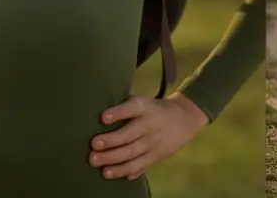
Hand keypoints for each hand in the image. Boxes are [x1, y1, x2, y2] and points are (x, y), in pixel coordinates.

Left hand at [89, 93, 208, 180]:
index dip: (118, 113)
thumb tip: (97, 118)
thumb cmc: (152, 109)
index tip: (103, 117)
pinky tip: (114, 174)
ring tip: (101, 168)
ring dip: (116, 162)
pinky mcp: (157, 156)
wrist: (184, 118)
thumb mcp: (142, 102)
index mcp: (145, 107)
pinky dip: (128, 171)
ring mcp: (154, 142)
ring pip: (133, 155)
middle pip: (129, 135)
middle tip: (93, 147)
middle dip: (110, 142)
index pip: (131, 108)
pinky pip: (141, 165)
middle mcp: (150, 125)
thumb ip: (124, 108)